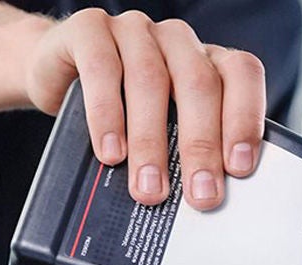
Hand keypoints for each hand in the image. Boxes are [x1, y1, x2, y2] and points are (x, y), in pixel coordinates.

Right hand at [25, 8, 263, 209]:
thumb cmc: (125, 111)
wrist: (57, 77)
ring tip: (150, 187)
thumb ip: (190, 148)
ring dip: (150, 141)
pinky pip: (101, 69)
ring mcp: (135, 29)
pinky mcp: (89, 30)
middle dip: (201, 145)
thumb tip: (208, 196)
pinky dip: (106, 116)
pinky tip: (110, 153)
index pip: (241, 76)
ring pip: (150, 80)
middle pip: (199, 84)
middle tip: (199, 195)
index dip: (244, 119)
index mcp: (208, 59)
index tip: (240, 168)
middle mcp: (177, 40)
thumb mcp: (166, 127)